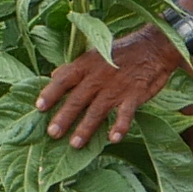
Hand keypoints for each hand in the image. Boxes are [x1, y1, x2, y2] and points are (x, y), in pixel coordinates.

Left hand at [35, 27, 186, 145]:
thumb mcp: (94, 54)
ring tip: (75, 144)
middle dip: (64, 117)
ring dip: (86, 128)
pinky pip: (126, 113)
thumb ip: (74, 67)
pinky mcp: (134, 95)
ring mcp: (116, 87)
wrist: (153, 47)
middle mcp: (98, 77)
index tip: (39, 107)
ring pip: (97, 110)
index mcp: (86, 65)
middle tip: (52, 134)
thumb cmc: (121, 52)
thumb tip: (53, 75)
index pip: (64, 79)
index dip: (50, 92)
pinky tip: (113, 139)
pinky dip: (120, 126)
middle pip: (77, 99)